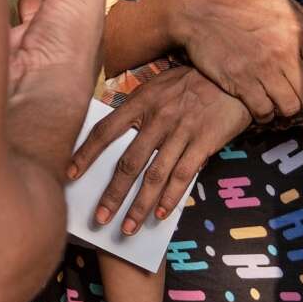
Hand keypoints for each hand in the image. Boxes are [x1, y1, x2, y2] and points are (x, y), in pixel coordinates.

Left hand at [68, 65, 249, 231]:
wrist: (232, 74)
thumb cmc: (191, 80)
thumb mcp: (157, 85)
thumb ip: (138, 109)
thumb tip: (116, 135)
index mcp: (141, 101)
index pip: (105, 130)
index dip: (86, 153)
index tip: (70, 173)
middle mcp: (157, 117)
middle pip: (129, 162)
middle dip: (112, 194)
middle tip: (100, 218)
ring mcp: (181, 131)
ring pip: (155, 175)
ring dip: (140, 206)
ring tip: (129, 228)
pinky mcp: (204, 142)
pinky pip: (184, 175)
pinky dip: (171, 197)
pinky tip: (160, 213)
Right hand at [176, 0, 302, 122]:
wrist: (199, 12)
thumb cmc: (244, 7)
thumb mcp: (284, 6)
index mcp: (299, 32)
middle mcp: (284, 51)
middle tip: (301, 111)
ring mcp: (261, 68)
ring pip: (289, 108)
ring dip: (287, 114)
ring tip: (282, 109)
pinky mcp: (240, 81)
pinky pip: (264, 113)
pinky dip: (265, 117)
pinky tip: (261, 109)